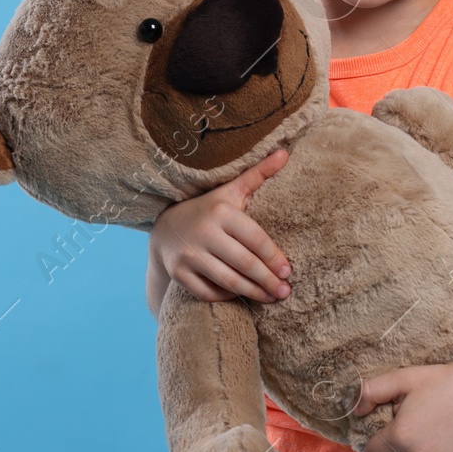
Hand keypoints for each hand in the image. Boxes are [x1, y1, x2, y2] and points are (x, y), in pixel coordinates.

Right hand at [149, 148, 291, 303]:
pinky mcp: (178, 272)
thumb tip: (285, 153)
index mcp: (221, 211)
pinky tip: (242, 297)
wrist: (164, 229)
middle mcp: (204, 232)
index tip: (288, 271)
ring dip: (253, 293)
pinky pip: (208, 292)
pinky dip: (227, 297)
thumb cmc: (208, 209)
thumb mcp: (230, 191)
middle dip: (268, 280)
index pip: (255, 239)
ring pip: (228, 281)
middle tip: (285, 291)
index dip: (274, 258)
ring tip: (272, 297)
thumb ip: (258, 175)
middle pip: (244, 263)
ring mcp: (188, 254)